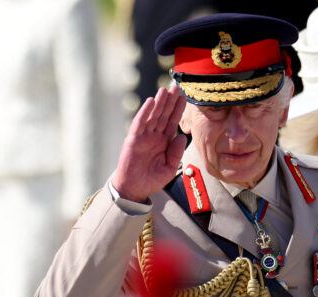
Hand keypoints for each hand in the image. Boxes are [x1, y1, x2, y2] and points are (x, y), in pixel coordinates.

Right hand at [110, 85, 186, 202]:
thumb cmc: (152, 180)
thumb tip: (182, 136)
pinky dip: (145, 112)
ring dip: (159, 103)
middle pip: (164, 114)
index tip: (185, 96)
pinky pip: (140, 123)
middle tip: (176, 86)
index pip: (173, 121)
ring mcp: (143, 136)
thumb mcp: (169, 167)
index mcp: (164, 141)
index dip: (178, 109)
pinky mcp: (133, 139)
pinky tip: (151, 102)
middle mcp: (154, 136)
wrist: (135, 189)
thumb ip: (176, 152)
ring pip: (153, 115)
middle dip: (170, 101)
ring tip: (165, 90)